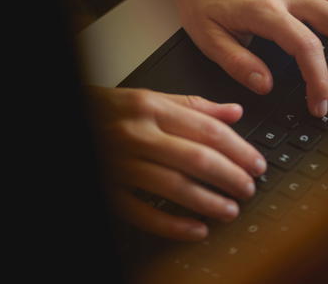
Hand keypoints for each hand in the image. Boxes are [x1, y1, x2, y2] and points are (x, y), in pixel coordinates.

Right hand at [87, 87, 265, 240]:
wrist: (71, 119)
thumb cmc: (109, 111)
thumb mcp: (148, 98)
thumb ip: (192, 105)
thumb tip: (234, 111)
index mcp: (150, 107)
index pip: (207, 130)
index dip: (239, 149)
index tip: (256, 163)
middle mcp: (137, 134)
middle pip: (197, 159)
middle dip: (231, 177)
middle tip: (249, 188)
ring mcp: (121, 165)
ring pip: (175, 187)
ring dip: (209, 202)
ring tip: (231, 210)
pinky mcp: (109, 190)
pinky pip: (145, 213)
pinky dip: (174, 225)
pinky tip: (197, 230)